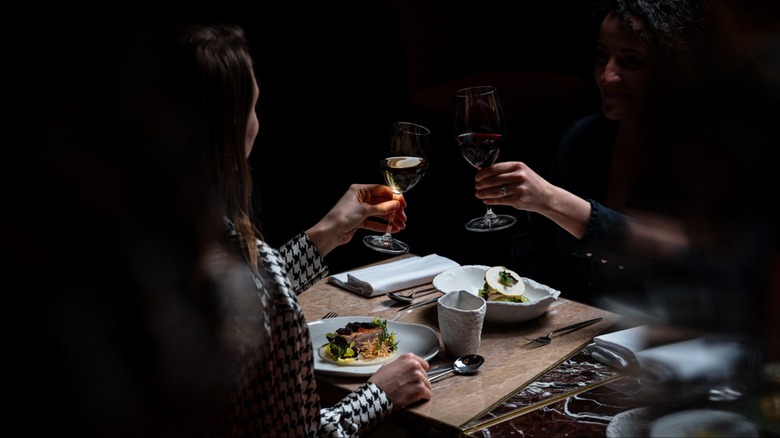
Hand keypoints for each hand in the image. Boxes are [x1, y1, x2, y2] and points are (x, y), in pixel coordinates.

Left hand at [305, 184, 406, 256]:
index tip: (403, 204)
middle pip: (382, 202)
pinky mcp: (360, 221)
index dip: (394, 197)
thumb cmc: (342, 216)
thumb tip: (395, 204)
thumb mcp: (364, 210)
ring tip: (401, 225)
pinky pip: (375, 222)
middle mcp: (361, 199)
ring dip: (391, 219)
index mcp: (360, 190)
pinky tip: (393, 229)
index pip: (382, 190)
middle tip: (403, 217)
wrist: (330, 232)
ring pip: (380, 213)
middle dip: (394, 210)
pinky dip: (384, 226)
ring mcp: (360, 210)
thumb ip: (382, 208)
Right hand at [368, 352, 430, 408]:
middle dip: (419, 382)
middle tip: (409, 387)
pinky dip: (423, 398)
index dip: (419, 372)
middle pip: (425, 376)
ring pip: (428, 385)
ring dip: (421, 390)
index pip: (423, 365)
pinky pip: (428, 394)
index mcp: (408, 358)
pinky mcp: (420, 389)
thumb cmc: (379, 382)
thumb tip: (402, 367)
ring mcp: (419, 377)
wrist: (376, 395)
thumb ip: (398, 364)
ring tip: (410, 394)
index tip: (414, 378)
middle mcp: (415, 365)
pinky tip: (415, 399)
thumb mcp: (387, 366)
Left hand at [475, 161, 590, 238]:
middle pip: (493, 180)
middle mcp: (518, 176)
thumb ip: (506, 171)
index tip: (477, 177)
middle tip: (476, 187)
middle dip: (481, 184)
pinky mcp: (518, 200)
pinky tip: (486, 200)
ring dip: (484, 193)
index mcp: (518, 166)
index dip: (483, 173)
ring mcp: (519, 188)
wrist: (546, 196)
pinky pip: (500, 200)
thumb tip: (485, 174)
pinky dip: (491, 201)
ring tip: (479, 194)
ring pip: (495, 191)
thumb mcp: (522, 171)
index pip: (495, 168)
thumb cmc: (531, 184)